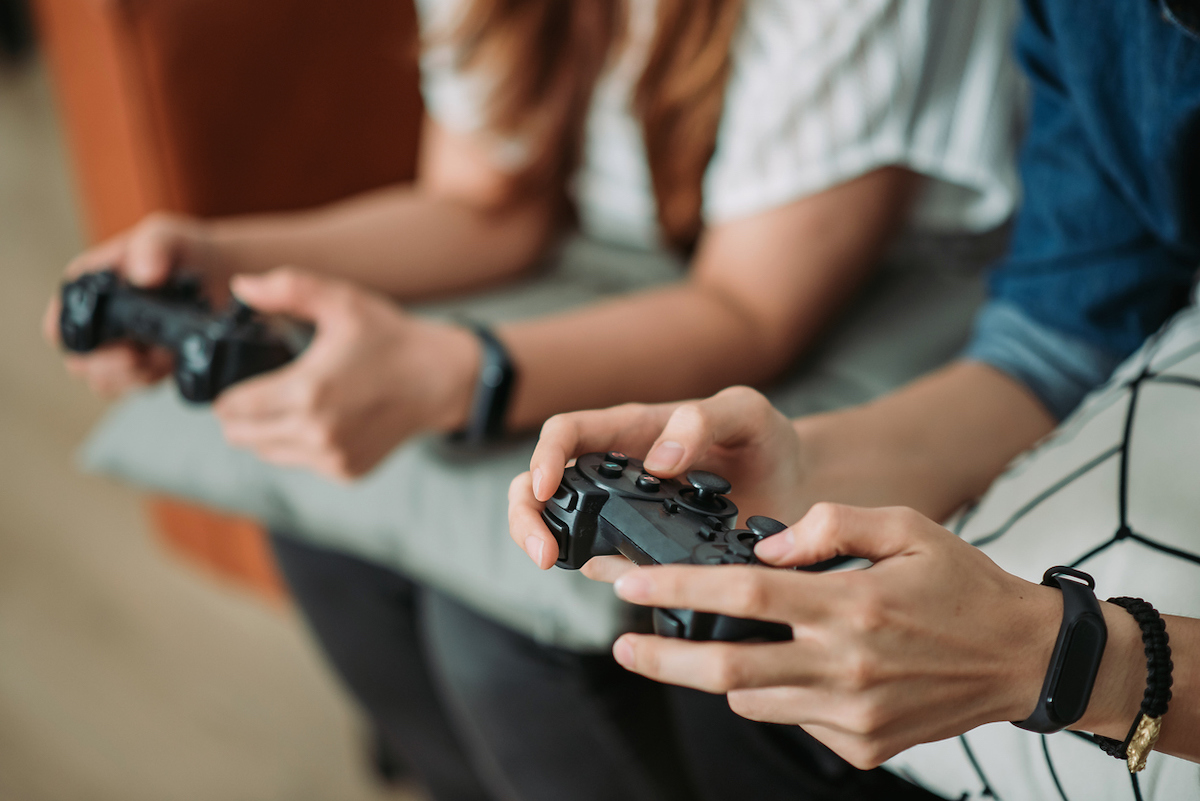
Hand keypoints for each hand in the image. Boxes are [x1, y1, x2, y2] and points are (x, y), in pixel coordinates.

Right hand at [42, 212, 224, 396]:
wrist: (217, 271)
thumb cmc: (179, 249)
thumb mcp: (166, 236)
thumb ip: (153, 248)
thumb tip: (146, 275)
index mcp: (86, 291)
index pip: (59, 325)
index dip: (72, 340)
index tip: (100, 342)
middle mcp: (98, 324)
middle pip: (81, 364)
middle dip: (108, 367)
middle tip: (137, 357)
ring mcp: (121, 348)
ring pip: (108, 382)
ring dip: (132, 377)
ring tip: (159, 357)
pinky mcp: (147, 365)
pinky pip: (139, 385)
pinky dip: (154, 379)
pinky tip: (173, 362)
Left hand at [213, 267, 478, 479]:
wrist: (440, 379)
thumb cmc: (390, 338)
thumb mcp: (340, 301)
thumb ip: (287, 288)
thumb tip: (240, 286)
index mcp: (307, 391)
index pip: (233, 409)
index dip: (224, 394)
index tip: (234, 380)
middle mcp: (317, 433)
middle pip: (241, 437)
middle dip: (238, 416)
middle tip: (255, 391)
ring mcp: (333, 458)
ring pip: (268, 453)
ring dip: (267, 432)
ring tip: (288, 402)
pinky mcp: (347, 472)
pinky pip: (302, 463)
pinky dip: (300, 445)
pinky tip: (320, 419)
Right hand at [507, 386, 809, 570]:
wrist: (793, 485)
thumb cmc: (764, 439)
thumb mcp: (746, 414)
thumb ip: (704, 421)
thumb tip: (658, 461)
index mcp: (632, 428)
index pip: (566, 432)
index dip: (546, 456)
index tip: (547, 487)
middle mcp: (616, 469)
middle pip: (540, 484)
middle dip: (526, 514)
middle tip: (541, 551)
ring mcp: (622, 510)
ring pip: (559, 524)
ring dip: (545, 544)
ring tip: (557, 564)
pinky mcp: (638, 546)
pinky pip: (602, 561)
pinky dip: (598, 573)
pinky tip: (620, 581)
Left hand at [604, 503, 1063, 768]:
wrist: (1023, 659)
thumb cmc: (960, 583)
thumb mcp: (907, 527)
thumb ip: (834, 523)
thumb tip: (770, 542)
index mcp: (852, 604)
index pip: (744, 594)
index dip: (679, 590)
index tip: (631, 586)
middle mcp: (847, 665)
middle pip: (727, 669)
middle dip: (663, 659)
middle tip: (622, 647)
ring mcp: (853, 714)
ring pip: (753, 700)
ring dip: (721, 675)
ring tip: (717, 646)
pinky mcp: (862, 746)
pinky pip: (794, 720)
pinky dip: (778, 694)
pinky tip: (801, 668)